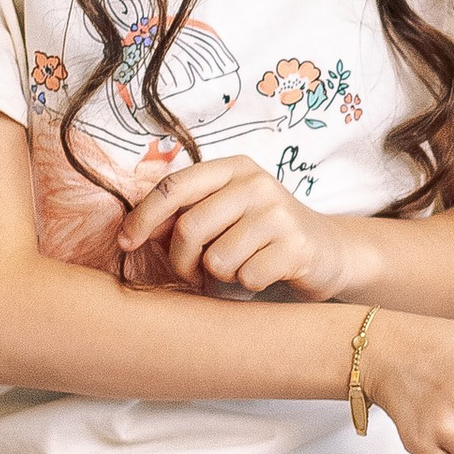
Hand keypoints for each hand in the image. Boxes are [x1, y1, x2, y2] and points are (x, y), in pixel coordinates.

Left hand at [117, 156, 345, 299]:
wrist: (327, 250)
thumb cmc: (262, 234)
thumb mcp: (225, 212)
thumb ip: (184, 215)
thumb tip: (132, 232)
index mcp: (233, 168)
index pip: (174, 186)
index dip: (143, 216)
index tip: (125, 243)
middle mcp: (256, 183)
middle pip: (189, 228)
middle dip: (181, 261)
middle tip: (194, 273)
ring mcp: (279, 213)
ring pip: (216, 259)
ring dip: (220, 276)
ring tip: (239, 267)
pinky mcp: (297, 246)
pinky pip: (246, 279)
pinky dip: (248, 286)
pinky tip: (263, 274)